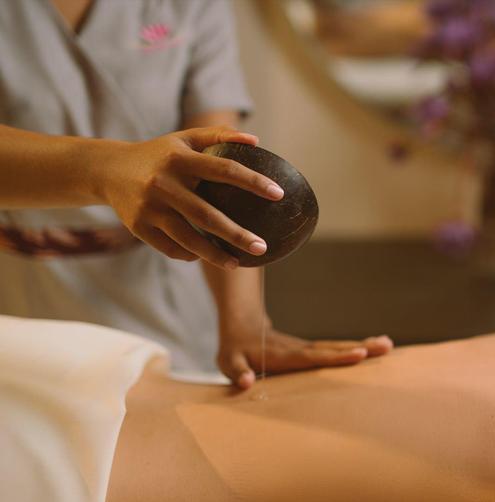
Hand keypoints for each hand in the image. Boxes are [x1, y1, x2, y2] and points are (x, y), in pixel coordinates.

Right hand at [102, 126, 283, 268]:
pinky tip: (206, 257)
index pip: (224, 169)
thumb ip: (218, 136)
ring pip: (188, 239)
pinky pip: (171, 248)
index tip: (278, 194)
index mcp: (179, 158)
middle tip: (262, 247)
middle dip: (237, 234)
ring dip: (215, 255)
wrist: (108, 170)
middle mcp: (163, 184)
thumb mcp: (185, 139)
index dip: (253, 182)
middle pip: (207, 215)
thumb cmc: (159, 154)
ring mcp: (149, 208)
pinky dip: (190, 254)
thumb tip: (256, 141)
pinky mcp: (138, 227)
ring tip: (238, 264)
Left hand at [217, 325, 393, 388]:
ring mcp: (308, 348)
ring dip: (363, 345)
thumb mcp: (229, 363)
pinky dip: (356, 348)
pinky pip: (335, 349)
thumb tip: (246, 382)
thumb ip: (237, 372)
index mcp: (284, 355)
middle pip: (333, 348)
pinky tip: (374, 348)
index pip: (313, 356)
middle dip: (360, 347)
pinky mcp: (312, 350)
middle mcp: (301, 349)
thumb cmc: (236, 352)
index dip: (336, 357)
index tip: (359, 354)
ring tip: (388, 345)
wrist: (243, 329)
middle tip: (386, 346)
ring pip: (337, 346)